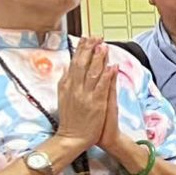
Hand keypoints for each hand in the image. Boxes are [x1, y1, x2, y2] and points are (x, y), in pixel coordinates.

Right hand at [54, 39, 113, 157]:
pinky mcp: (96, 104)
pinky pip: (102, 87)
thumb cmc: (70, 119)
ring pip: (92, 73)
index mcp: (66, 86)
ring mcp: (85, 96)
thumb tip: (68, 67)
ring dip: (99, 58)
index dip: (81, 50)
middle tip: (96, 36)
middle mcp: (75, 88)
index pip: (74, 63)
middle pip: (82, 64)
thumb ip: (66, 82)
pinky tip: (111, 67)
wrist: (72, 138)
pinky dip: (107, 76)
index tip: (86, 38)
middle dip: (90, 49)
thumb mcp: (63, 97)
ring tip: (104, 46)